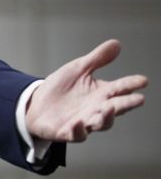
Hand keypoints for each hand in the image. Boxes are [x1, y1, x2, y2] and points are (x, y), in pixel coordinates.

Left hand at [25, 39, 147, 141]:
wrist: (35, 105)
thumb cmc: (61, 88)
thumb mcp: (78, 70)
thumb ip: (97, 59)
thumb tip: (116, 43)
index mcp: (101, 93)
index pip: (120, 89)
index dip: (131, 84)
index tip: (143, 80)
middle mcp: (96, 109)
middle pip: (116, 108)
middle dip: (127, 104)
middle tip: (139, 99)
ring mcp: (84, 122)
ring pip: (101, 123)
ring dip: (106, 118)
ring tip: (110, 109)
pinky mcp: (68, 132)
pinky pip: (76, 134)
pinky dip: (78, 130)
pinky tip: (77, 123)